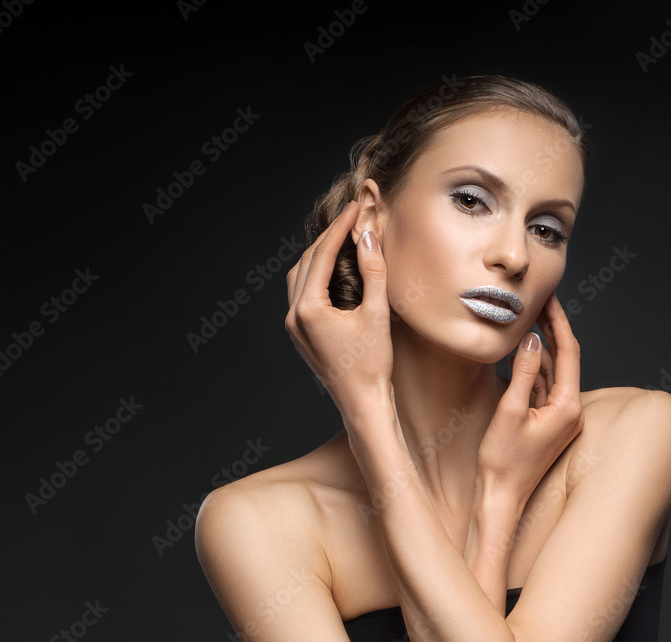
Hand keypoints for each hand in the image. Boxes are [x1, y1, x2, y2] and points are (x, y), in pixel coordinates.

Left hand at [285, 200, 392, 422]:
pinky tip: (334, 269)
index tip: (355, 209)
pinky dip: (316, 274)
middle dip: (329, 238)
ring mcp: (293, 325)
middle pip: (307, 261)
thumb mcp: (377, 314)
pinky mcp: (300, 333)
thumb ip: (373, 272)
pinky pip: (302, 293)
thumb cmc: (371, 365)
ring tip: (343, 239)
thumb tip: (368, 237)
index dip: (340, 228)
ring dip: (319, 255)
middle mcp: (293, 315)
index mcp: (308, 309)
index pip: (322, 255)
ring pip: (300, 276)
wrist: (362, 402)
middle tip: (351, 219)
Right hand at [476, 293, 584, 504]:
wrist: (500, 498)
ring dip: (542, 345)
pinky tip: (523, 350)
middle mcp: (571, 411)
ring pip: (553, 371)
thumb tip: (530, 340)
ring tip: (529, 317)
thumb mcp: (509, 412)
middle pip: (564, 358)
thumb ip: (523, 373)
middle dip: (552, 328)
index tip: (549, 297)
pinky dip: (535, 366)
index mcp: (568, 407)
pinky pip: (544, 386)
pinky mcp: (548, 422)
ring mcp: (561, 417)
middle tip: (539, 299)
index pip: (568, 351)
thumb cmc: (502, 462)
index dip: (559, 320)